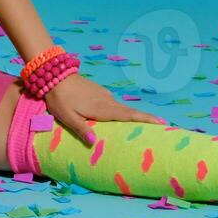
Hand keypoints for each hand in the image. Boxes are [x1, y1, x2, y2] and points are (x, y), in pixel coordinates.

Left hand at [42, 73, 168, 146]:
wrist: (54, 74)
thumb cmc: (60, 99)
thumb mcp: (67, 116)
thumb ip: (81, 129)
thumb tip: (94, 143)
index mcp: (103, 108)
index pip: (129, 115)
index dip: (146, 119)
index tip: (162, 122)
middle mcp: (108, 101)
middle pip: (130, 112)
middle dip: (145, 119)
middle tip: (161, 127)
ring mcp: (104, 95)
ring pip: (121, 109)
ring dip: (131, 117)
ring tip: (142, 129)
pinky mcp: (99, 92)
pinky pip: (113, 105)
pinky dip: (119, 112)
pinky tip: (118, 119)